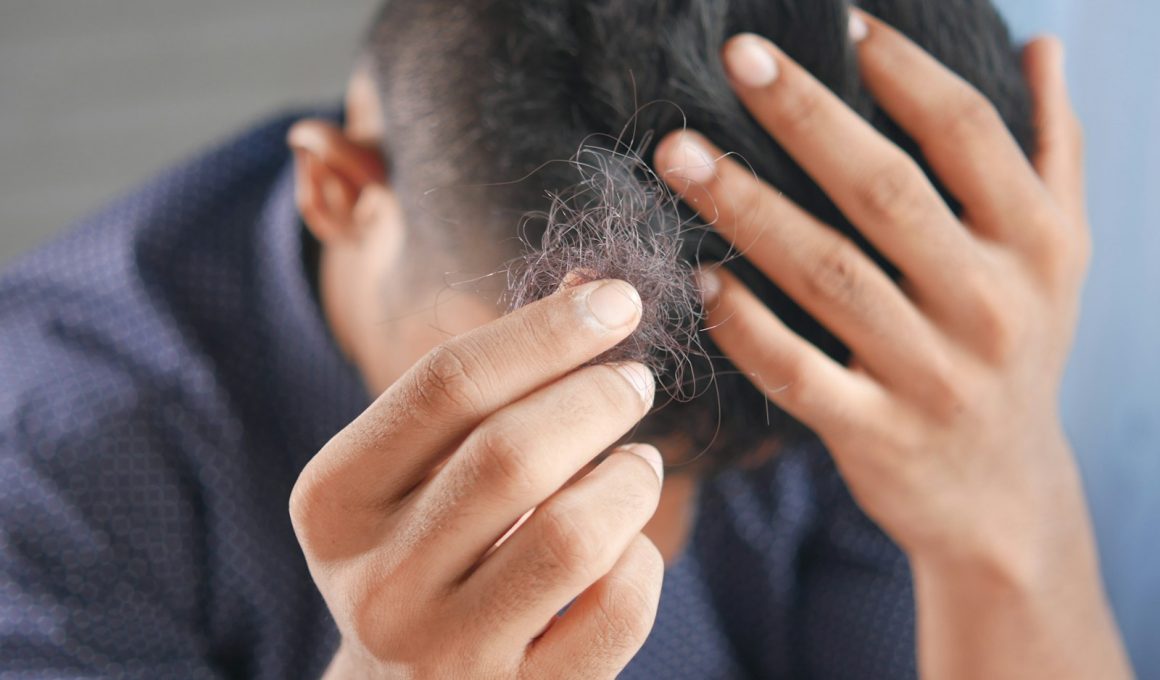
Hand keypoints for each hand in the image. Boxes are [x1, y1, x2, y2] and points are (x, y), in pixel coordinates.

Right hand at [290, 280, 664, 678]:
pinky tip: (628, 548)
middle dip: (597, 397)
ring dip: (630, 480)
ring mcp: (445, 653)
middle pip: (513, 453)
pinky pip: (617, 611)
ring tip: (638, 464)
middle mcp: (377, 581)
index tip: (617, 301)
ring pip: (575, 535)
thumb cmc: (424, 551)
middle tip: (634, 381)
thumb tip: (595, 293)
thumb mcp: (415, 473)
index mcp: (335, 501)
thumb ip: (485, 388)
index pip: (446, 384)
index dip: (546, 331)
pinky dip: (643, 561)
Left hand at [655, 12, 1130, 679]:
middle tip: (735, 57)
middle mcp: (990, 304)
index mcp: (1036, 244)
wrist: (1003, 496)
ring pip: (827, 274)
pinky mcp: (876, 435)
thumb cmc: (1017, 351)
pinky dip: (745, 324)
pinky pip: (798, 371)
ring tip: (679, 155)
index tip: (839, 20)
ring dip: (747, 208)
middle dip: (804, 117)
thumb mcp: (1058, 257)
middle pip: (886, 191)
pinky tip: (701, 277)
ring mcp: (932, 375)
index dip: (903, 70)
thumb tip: (1044, 47)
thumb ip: (1053, 152)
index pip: (967, 134)